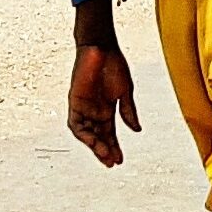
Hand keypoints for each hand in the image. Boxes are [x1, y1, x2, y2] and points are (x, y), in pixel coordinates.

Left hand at [67, 41, 140, 166]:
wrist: (101, 48)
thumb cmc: (114, 65)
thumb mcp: (125, 92)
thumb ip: (128, 111)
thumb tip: (137, 130)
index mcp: (107, 109)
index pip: (109, 134)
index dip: (114, 147)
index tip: (120, 160)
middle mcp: (94, 111)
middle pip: (98, 137)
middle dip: (105, 151)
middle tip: (112, 163)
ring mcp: (83, 107)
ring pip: (86, 134)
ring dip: (94, 146)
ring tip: (105, 156)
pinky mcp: (74, 102)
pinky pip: (75, 124)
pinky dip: (84, 134)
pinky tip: (93, 141)